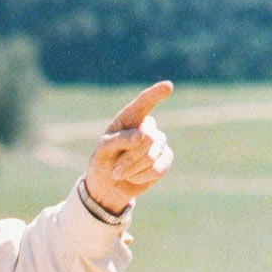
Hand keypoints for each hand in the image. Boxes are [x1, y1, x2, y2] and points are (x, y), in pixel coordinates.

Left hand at [84, 81, 173, 215]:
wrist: (109, 185)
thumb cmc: (104, 161)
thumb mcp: (103, 150)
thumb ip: (120, 139)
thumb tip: (143, 136)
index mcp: (130, 118)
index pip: (143, 103)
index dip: (155, 94)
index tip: (168, 86)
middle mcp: (147, 127)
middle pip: (147, 138)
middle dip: (129, 158)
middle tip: (115, 170)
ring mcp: (159, 142)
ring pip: (152, 155)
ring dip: (132, 169)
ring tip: (120, 174)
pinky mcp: (165, 159)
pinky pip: (158, 168)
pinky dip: (142, 177)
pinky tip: (133, 178)